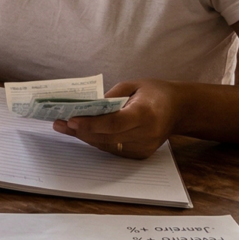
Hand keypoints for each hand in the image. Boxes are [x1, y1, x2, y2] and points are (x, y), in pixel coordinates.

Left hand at [51, 78, 181, 158]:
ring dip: (84, 136)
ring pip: (107, 145)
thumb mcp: (132, 85)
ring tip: (64, 127)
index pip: (114, 123)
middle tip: (59, 123)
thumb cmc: (155, 92)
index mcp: (146, 113)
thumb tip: (85, 107)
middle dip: (81, 131)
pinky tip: (82, 132)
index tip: (71, 120)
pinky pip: (113, 149)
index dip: (91, 124)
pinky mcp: (141, 154)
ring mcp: (145, 147)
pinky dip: (97, 140)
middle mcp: (147, 134)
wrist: (179, 109)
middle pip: (107, 137)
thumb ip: (110, 96)